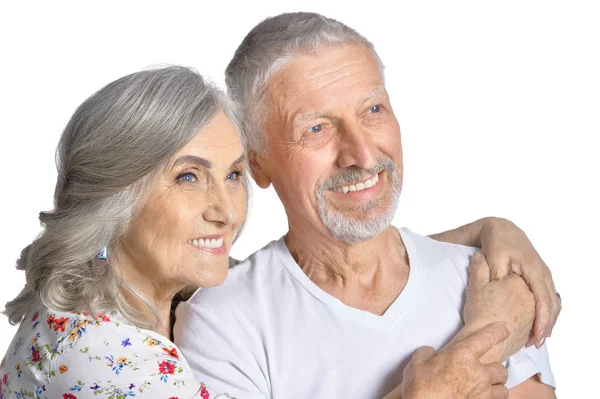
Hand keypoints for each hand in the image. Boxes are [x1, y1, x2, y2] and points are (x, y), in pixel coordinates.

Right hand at [401, 322, 509, 398]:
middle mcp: (478, 374)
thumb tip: (430, 353)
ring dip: (497, 387)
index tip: (504, 328)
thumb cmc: (420, 389)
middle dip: (496, 369)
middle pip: (501, 369)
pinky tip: (481, 398)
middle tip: (486, 370)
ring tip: (488, 387)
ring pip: (503, 389)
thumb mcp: (416, 364)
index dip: (498, 330)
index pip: (487, 337)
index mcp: (462, 356)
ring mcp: (482, 394)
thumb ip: (426, 354)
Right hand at [463, 252, 533, 362]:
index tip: (499, 280)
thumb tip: (478, 256)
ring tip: (513, 308)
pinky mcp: (532, 328)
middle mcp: (531, 297)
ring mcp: (534, 313)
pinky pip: (536, 320)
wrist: (483, 338)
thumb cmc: (480, 312)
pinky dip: (533, 319)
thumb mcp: (476, 286)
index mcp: (518, 283)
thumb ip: (479, 268)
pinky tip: (522, 320)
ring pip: (536, 305)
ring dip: (531, 306)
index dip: (507, 277)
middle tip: (504, 295)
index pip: (516, 276)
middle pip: (528, 289)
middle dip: (520, 291)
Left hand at [479, 217, 560, 346]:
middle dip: (546, 326)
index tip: (537, 336)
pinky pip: (549, 299)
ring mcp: (544, 276)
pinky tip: (538, 326)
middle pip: (552, 305)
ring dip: (547, 321)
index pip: (543, 299)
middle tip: (535, 344)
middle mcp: (543, 273)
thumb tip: (500, 293)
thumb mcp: (494, 259)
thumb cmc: (497, 244)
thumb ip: (498, 277)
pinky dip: (546, 313)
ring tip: (536, 339)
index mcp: (534, 269)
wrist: (502, 230)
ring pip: (553, 303)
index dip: (542, 320)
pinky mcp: (541, 278)